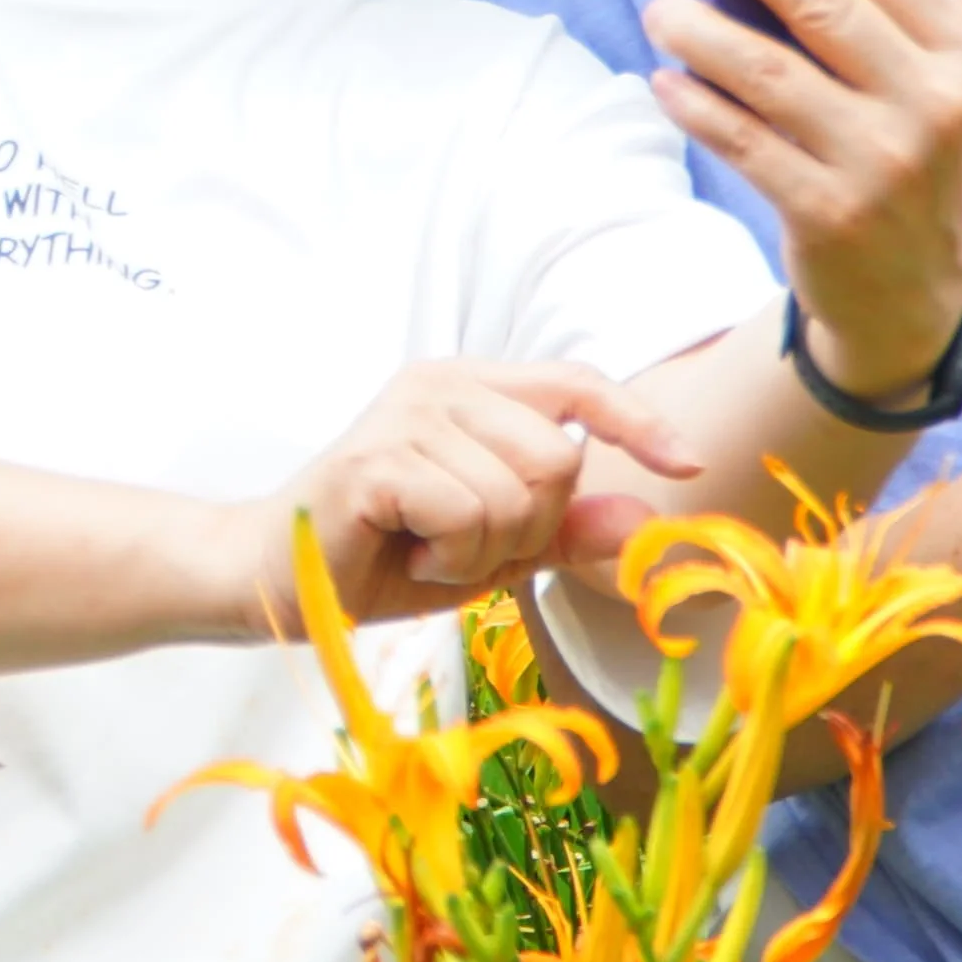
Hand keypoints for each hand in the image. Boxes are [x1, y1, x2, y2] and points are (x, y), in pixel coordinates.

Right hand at [266, 359, 699, 625]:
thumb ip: (565, 531)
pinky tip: (407, 555)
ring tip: (428, 550)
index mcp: (473, 388)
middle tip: (466, 545)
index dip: (637, 421)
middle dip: (530, 528)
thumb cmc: (386, 554)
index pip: (577, 384)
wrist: (275, 578)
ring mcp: (406, 416)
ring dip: (482, 553)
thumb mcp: (494, 548)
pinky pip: (468, 516)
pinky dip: (451, 559)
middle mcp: (441, 384)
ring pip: (516, 496)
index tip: (686, 462)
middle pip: (558, 458)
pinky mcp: (377, 460)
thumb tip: (645, 522)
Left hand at [644, 0, 961, 416]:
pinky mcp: (828, 214)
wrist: (911, 287)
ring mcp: (881, 163)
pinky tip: (666, 81)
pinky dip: (699, 108)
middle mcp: (934, 105)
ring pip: (771, 76)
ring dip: (705, 34)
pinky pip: (746, 144)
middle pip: (821, 7)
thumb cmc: (923, 144)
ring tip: (661, 9)